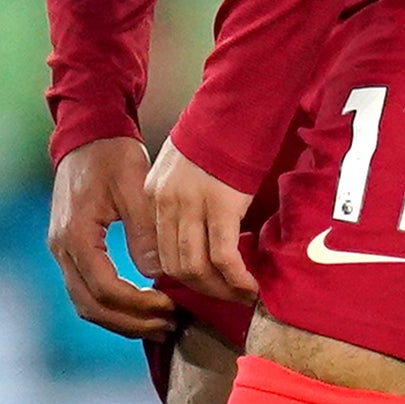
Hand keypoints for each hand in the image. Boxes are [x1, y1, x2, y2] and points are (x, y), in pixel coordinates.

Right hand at [45, 135, 175, 336]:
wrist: (88, 135)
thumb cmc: (112, 156)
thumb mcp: (134, 189)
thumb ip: (144, 233)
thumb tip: (157, 275)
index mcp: (76, 234)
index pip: (105, 288)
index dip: (139, 306)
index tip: (171, 307)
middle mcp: (61, 248)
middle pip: (91, 305)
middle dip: (132, 322)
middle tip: (168, 326)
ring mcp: (61, 251)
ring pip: (86, 304)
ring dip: (122, 321)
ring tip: (159, 325)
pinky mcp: (69, 250)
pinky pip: (86, 291)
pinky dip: (112, 307)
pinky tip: (140, 309)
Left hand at [134, 137, 262, 308]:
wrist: (235, 106)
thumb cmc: (217, 133)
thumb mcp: (182, 165)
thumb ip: (180, 198)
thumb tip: (196, 231)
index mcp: (153, 193)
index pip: (158, 249)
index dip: (181, 274)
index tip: (203, 284)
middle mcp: (167, 203)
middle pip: (175, 265)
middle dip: (202, 290)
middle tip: (227, 297)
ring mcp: (193, 205)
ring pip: (196, 268)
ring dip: (220, 290)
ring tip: (242, 295)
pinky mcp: (222, 206)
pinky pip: (224, 257)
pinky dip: (236, 278)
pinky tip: (250, 286)